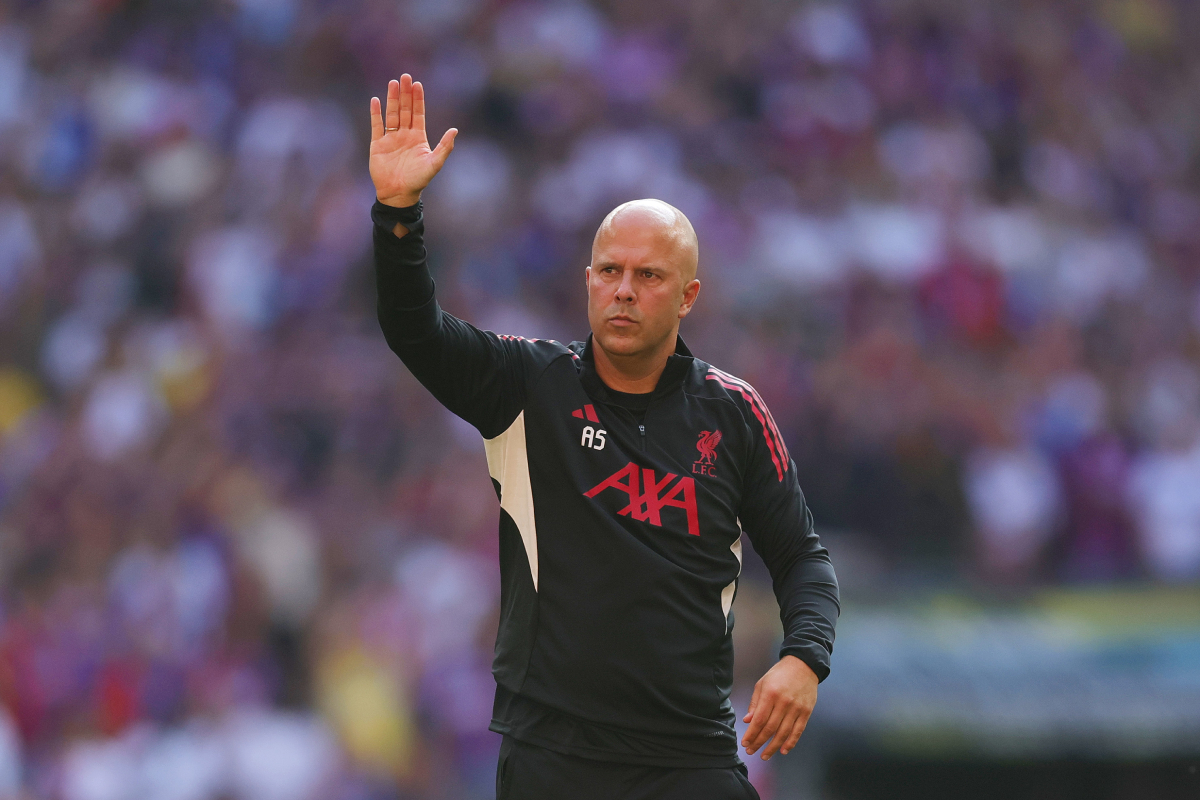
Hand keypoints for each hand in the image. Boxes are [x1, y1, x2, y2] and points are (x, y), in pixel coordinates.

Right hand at [369, 74, 457, 207]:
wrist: (398, 194)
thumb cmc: (418, 180)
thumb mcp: (434, 164)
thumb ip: (445, 147)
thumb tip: (455, 130)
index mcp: (418, 137)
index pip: (418, 113)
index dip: (418, 99)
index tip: (417, 84)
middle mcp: (405, 135)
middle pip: (405, 109)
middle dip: (405, 93)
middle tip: (405, 76)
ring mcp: (391, 139)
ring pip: (391, 114)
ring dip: (392, 99)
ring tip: (393, 83)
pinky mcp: (378, 144)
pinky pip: (376, 126)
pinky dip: (376, 113)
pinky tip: (376, 100)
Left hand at [741, 655, 816, 759]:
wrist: (803, 665)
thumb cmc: (779, 674)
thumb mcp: (762, 684)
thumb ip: (755, 703)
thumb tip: (748, 721)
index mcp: (770, 694)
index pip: (760, 719)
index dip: (752, 733)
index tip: (745, 743)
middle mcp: (784, 702)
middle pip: (770, 728)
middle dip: (759, 742)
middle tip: (751, 751)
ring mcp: (797, 708)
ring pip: (784, 732)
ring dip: (773, 747)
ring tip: (764, 755)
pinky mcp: (807, 712)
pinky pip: (798, 731)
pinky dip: (791, 742)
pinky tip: (783, 751)